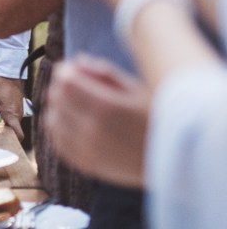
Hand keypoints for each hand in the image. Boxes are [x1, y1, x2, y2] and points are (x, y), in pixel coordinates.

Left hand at [0, 74, 24, 142]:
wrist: (8, 71)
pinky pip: (13, 119)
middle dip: (6, 138)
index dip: (14, 143)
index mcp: (11, 115)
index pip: (18, 135)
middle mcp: (17, 115)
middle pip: (14, 132)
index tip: (4, 147)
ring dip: (5, 130)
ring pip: (13, 125)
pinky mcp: (16, 107)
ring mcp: (18, 111)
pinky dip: (6, 123)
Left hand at [42, 55, 147, 187]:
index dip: (66, 71)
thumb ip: (104, 72)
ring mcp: (89, 151)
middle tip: (76, 86)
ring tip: (75, 106)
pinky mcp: (88, 166)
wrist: (177, 165)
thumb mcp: (137, 88)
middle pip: (55, 98)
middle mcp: (94, 131)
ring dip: (58, 108)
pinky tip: (72, 124)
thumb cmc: (157, 119)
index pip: (65, 81)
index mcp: (108, 108)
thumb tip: (76, 62)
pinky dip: (58, 130)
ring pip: (51, 120)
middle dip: (61, 87)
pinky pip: (57, 143)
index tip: (75, 71)